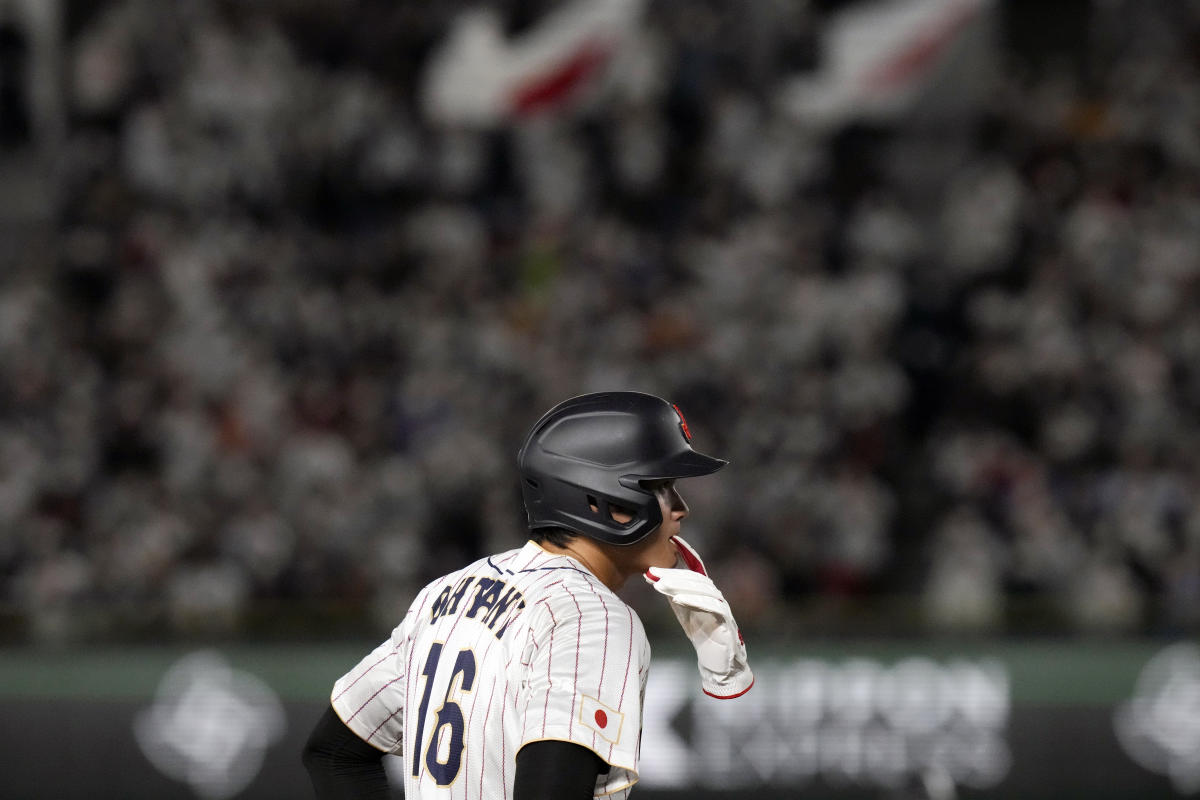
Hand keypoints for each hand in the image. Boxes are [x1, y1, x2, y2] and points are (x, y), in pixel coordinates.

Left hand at [644, 536, 753, 698]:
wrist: (716, 660)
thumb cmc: (701, 634)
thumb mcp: (683, 611)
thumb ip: (673, 595)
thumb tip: (654, 578)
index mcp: (706, 592)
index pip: (691, 574)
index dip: (674, 568)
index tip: (653, 568)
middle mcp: (716, 595)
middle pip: (696, 578)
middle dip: (673, 575)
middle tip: (653, 574)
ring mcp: (723, 606)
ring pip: (704, 589)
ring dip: (681, 585)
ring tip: (661, 585)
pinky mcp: (727, 620)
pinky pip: (713, 606)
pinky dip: (695, 600)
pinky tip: (678, 599)